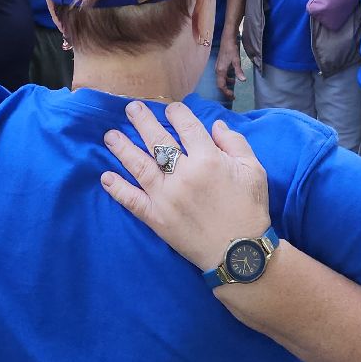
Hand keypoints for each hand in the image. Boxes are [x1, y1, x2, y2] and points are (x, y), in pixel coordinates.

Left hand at [99, 101, 270, 268]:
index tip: (170, 109)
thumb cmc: (250, 209)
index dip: (176, 113)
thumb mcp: (254, 170)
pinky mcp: (157, 218)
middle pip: (157, 140)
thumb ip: (235, 142)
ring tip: (110, 136)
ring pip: (139, 166)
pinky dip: (118, 189)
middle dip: (142, 121)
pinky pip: (132, 201)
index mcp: (209, 159)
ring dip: (123, 149)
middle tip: (131, 108)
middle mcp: (183, 174)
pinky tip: (106, 178)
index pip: (186, 126)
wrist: (239, 253)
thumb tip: (216, 125)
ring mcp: (166, 197)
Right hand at [214, 35, 241, 102]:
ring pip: (220, 79)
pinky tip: (232, 77)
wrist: (227, 38)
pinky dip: (226, 78)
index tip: (233, 97)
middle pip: (219, 84)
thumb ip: (239, 71)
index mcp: (220, 70)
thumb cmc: (231, 48)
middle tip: (232, 95)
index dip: (226, 92)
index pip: (221, 85)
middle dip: (225, 90)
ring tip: (233, 86)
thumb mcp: (236, 60)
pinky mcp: (220, 64)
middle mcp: (217, 70)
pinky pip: (222, 75)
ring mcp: (218, 67)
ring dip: (226, 84)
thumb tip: (243, 81)